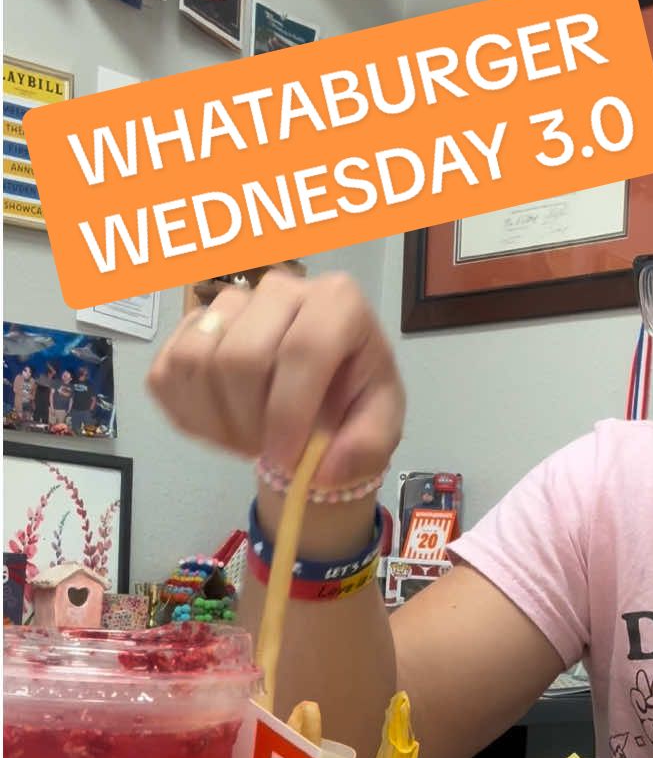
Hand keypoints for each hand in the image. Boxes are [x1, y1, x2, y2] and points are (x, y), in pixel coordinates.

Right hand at [147, 270, 404, 488]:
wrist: (320, 394)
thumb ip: (366, 448)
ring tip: (246, 438)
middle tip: (267, 451)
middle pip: (240, 356)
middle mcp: (281, 288)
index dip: (288, 412)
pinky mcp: (190, 326)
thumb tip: (323, 469)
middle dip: (249, 421)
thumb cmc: (352, 400)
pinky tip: (220, 426)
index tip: (288, 459)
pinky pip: (165, 372)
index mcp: (337, 301)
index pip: (302, 349)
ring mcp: (229, 303)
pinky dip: (187, 415)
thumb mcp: (381, 426)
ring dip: (215, 419)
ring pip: (195, 360)